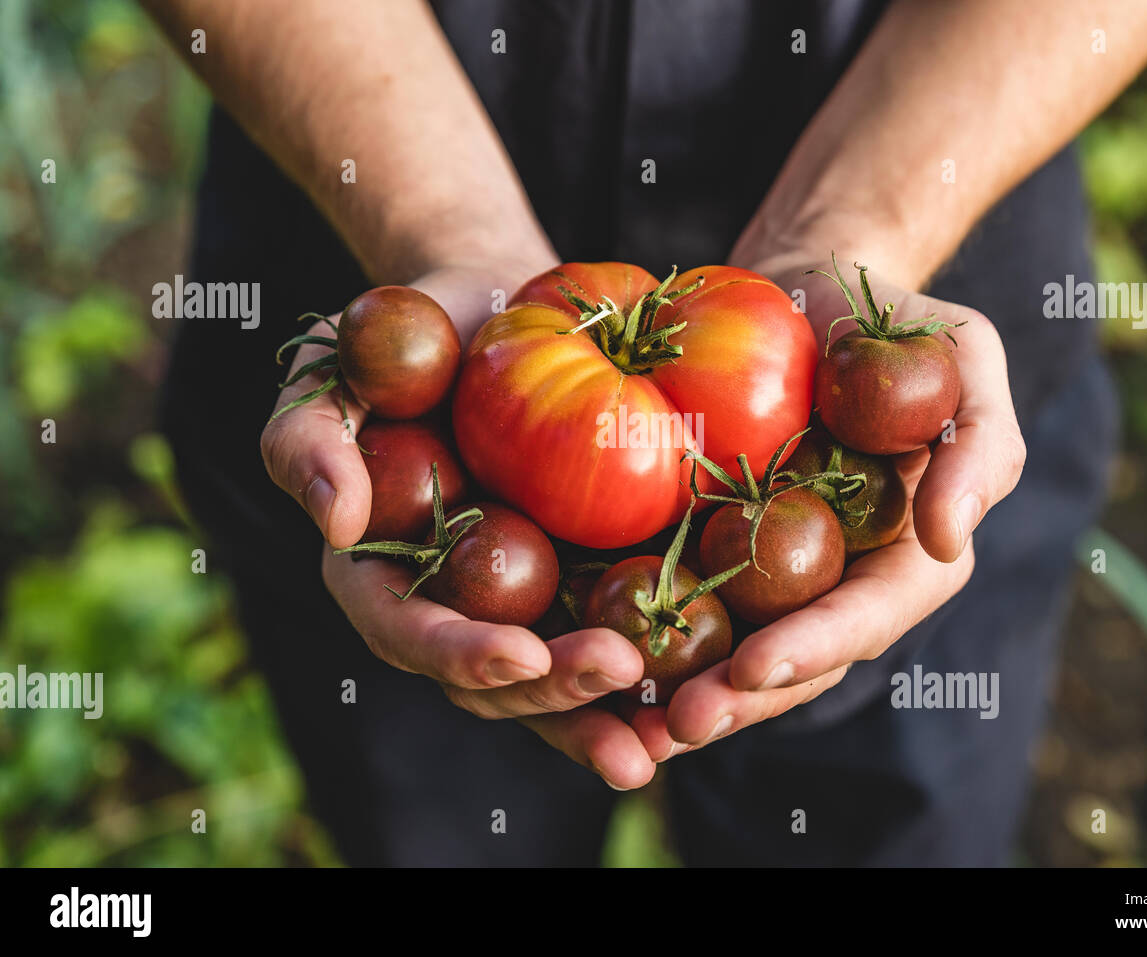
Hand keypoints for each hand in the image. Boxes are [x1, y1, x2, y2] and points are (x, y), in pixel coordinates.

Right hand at [260, 258, 657, 789]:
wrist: (496, 311)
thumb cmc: (404, 336)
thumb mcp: (332, 369)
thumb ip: (307, 439)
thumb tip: (334, 525)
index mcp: (382, 575)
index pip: (409, 633)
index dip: (461, 653)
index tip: (524, 654)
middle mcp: (454, 605)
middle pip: (493, 680)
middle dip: (553, 695)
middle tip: (618, 672)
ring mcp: (524, 601)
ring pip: (558, 684)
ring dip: (607, 716)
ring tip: (668, 737)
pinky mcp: (586, 580)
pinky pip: (616, 635)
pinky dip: (657, 675)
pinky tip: (705, 690)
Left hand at [625, 259, 1026, 759]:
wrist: (804, 297)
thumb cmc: (896, 321)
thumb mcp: (964, 354)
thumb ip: (980, 443)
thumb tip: (948, 539)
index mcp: (905, 556)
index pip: (868, 615)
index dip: (817, 645)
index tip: (759, 666)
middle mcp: (836, 582)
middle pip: (794, 659)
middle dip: (740, 699)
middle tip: (680, 724)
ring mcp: (770, 575)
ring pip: (730, 653)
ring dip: (685, 694)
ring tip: (629, 728)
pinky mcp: (709, 550)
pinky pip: (678, 603)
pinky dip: (640, 640)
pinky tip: (591, 664)